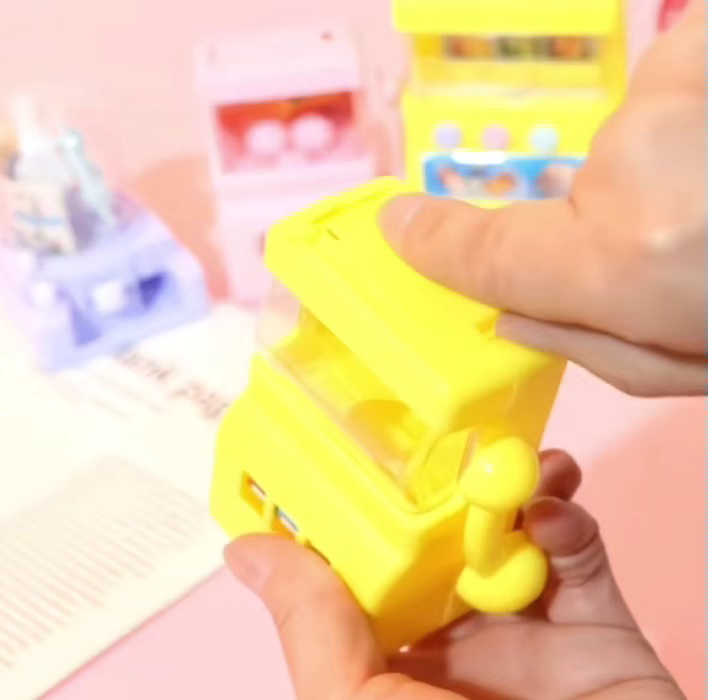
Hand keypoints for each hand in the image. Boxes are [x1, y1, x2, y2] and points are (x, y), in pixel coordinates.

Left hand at [226, 451, 682, 699]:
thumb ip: (311, 628)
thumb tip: (244, 551)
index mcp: (393, 655)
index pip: (373, 559)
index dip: (368, 502)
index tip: (365, 446)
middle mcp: (456, 635)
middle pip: (447, 531)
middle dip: (451, 481)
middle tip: (449, 434)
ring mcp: (526, 627)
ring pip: (514, 527)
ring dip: (516, 483)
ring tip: (518, 458)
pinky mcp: (593, 623)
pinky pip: (578, 551)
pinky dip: (566, 518)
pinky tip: (552, 509)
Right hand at [379, 0, 703, 397]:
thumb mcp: (696, 369)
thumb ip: (592, 345)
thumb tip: (510, 313)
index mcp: (632, 260)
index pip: (493, 249)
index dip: (438, 244)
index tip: (399, 228)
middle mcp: (646, 164)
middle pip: (590, 189)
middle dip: (633, 222)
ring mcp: (687, 89)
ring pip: (654, 131)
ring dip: (695, 167)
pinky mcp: (706, 46)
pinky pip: (693, 76)